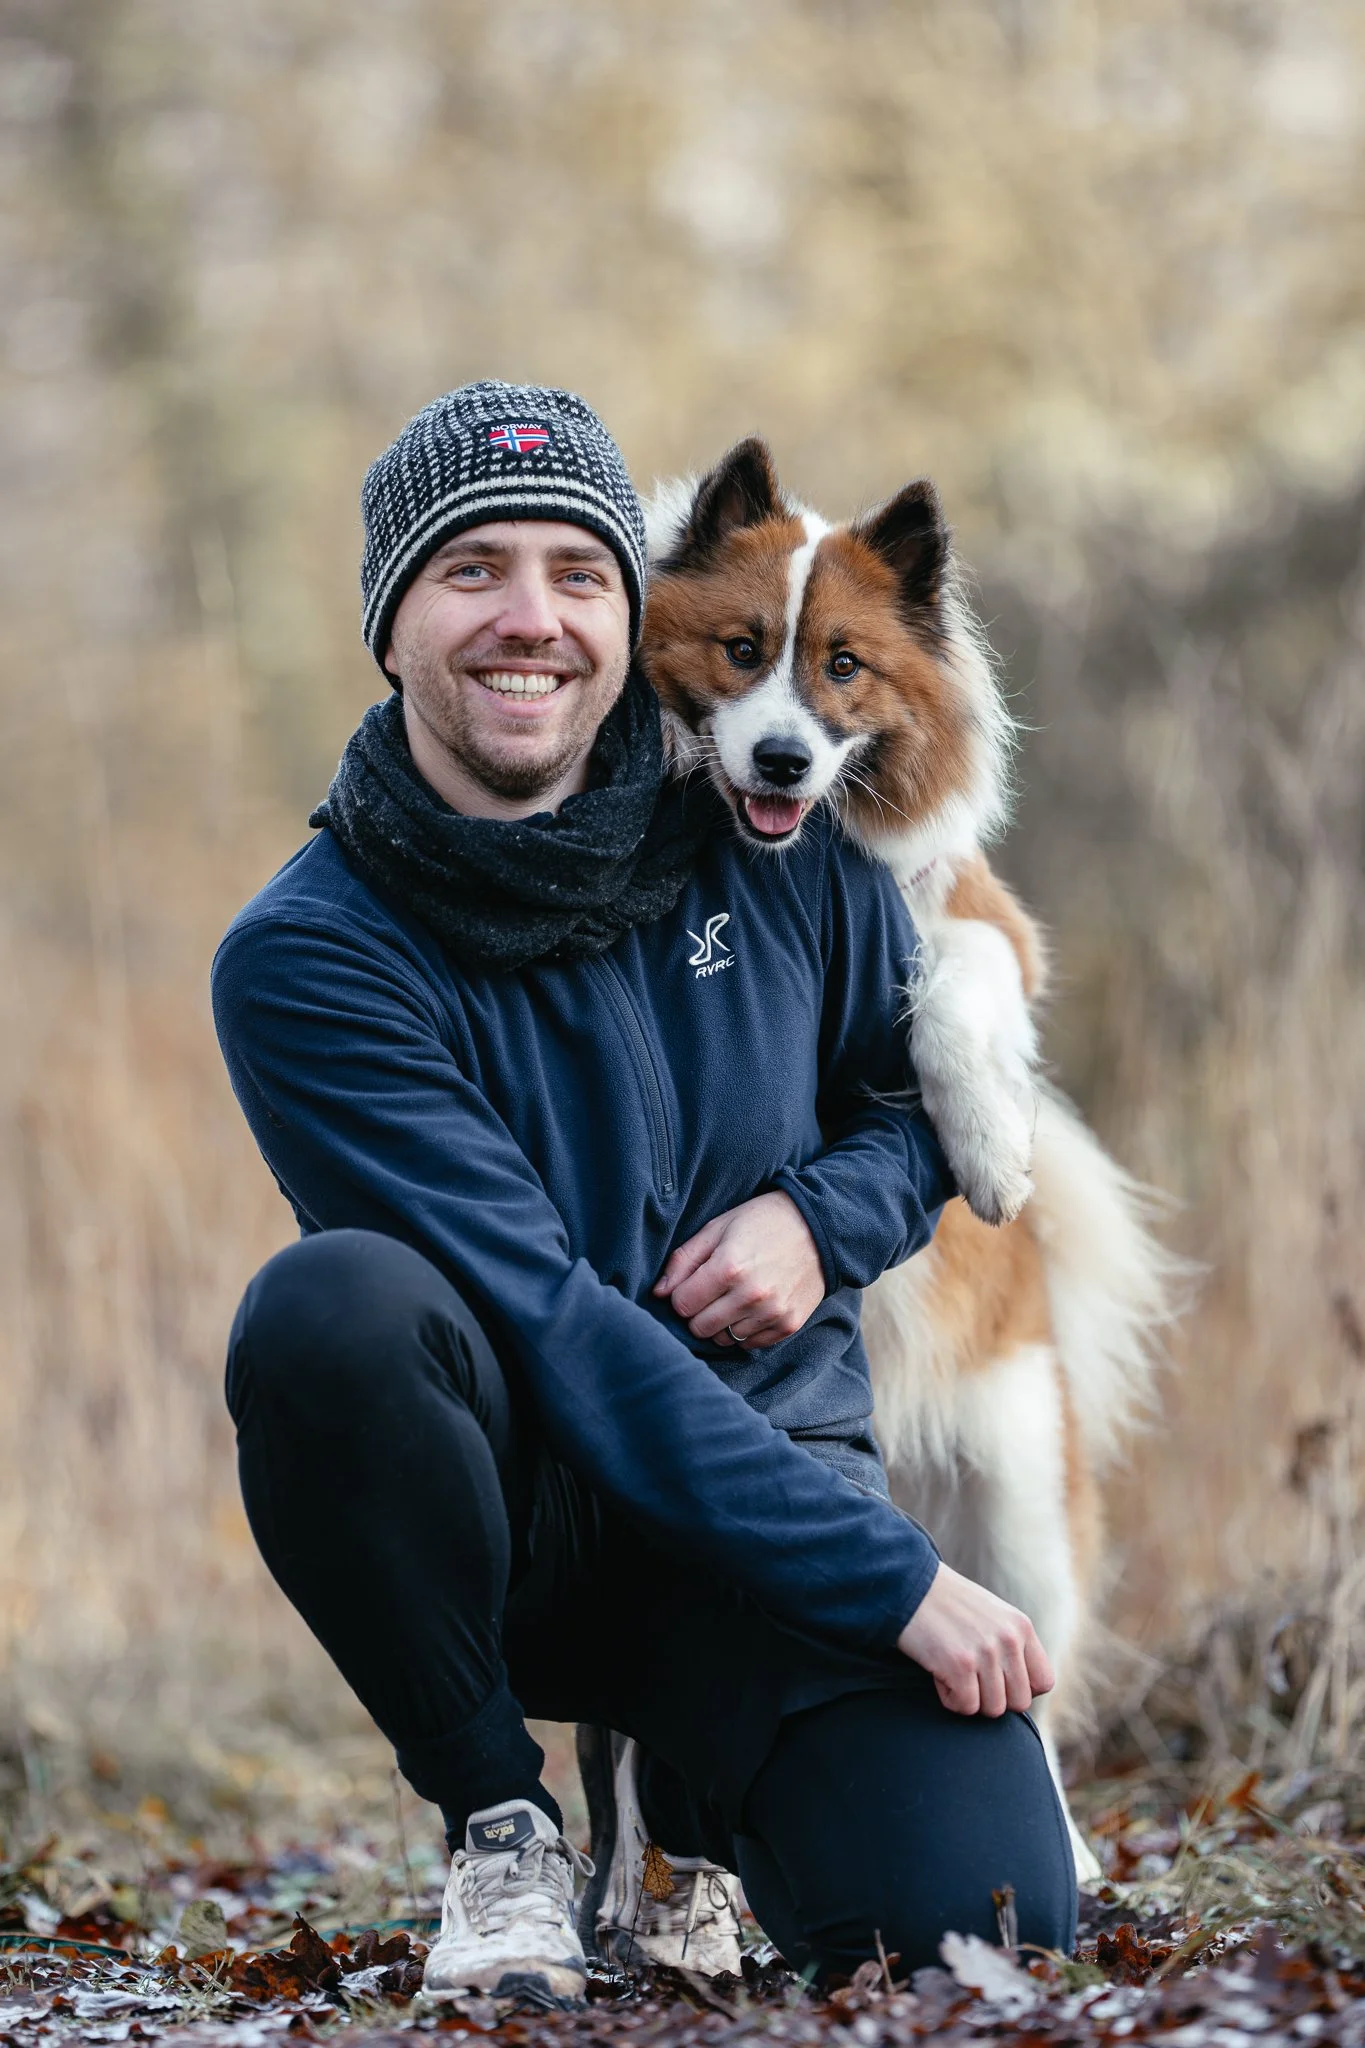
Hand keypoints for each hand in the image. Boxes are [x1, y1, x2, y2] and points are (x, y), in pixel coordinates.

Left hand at [653, 1192, 824, 1348]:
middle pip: (699, 1327)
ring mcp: (772, 1313)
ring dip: (722, 1323)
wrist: (819, 1227)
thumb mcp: (718, 1228)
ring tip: (734, 1297)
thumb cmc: (761, 1222)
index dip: (682, 1294)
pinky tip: (753, 1306)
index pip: (681, 1304)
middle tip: (712, 1292)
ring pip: (724, 1340)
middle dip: (698, 1312)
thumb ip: (683, 1260)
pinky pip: (750, 1344)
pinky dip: (746, 1330)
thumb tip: (659, 1293)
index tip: (693, 1283)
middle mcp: (750, 1295)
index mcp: (728, 1267)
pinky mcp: (788, 1325)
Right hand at [897, 1561, 1054, 1714]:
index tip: (997, 1681)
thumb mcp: (992, 1615)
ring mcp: (985, 1652)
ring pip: (993, 1709)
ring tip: (953, 1673)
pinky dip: (950, 1698)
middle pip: (1019, 1702)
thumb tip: (1022, 1689)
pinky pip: (966, 1707)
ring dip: (970, 1699)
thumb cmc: (946, 1604)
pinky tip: (939, 1674)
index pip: (1044, 1682)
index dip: (1021, 1690)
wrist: (908, 1583)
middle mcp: (1008, 1639)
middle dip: (993, 1699)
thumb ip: (1011, 1645)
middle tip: (970, 1679)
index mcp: (1020, 1626)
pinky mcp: (959, 1664)